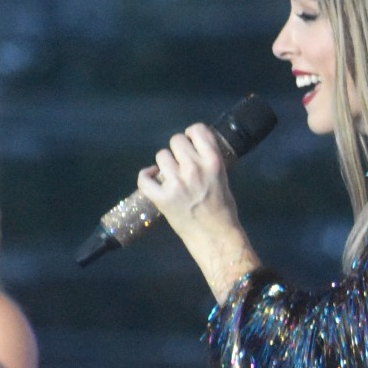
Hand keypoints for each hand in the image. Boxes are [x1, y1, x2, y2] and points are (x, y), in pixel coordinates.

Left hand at [137, 124, 237, 240]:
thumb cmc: (223, 209)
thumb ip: (208, 160)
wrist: (215, 237)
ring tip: (171, 176)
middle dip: (178, 150)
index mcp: (213, 161)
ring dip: (165, 164)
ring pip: (161, 156)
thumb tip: (194, 148)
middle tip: (181, 163)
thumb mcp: (222, 177)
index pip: (198, 130)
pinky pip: (144, 178)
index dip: (192, 133)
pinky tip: (152, 179)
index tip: (191, 141)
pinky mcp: (162, 197)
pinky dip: (146, 177)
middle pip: (176, 140)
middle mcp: (194, 168)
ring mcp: (176, 183)